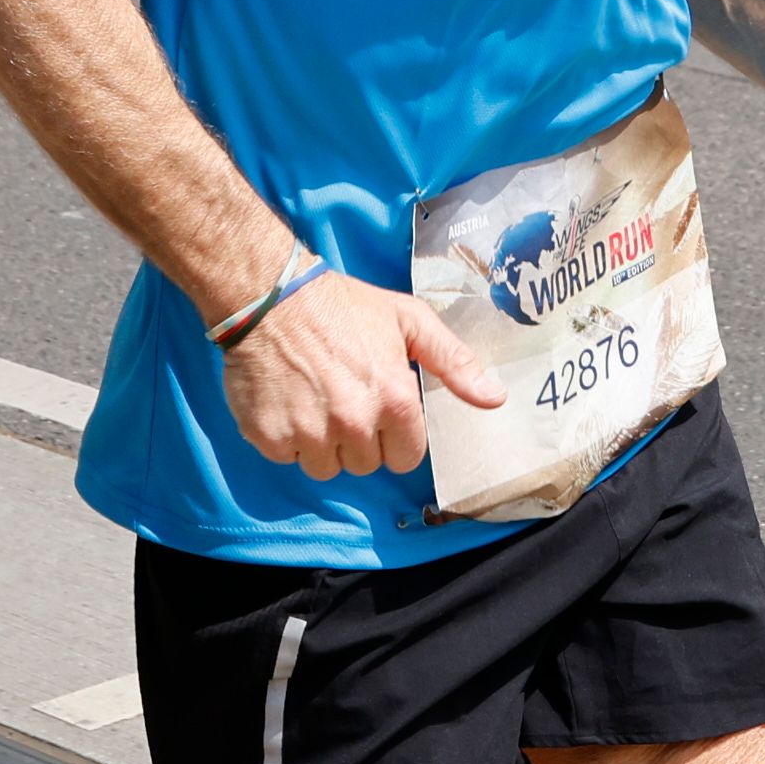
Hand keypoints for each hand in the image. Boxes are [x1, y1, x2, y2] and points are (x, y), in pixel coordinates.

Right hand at [220, 266, 505, 482]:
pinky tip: (286, 401)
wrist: (270, 295)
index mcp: (395, 401)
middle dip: (356, 438)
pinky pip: (286, 458)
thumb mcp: (408, 321)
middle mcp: (354, 423)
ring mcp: (309, 433)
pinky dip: (284, 437)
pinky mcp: (269, 436)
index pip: (405, 458)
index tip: (378, 410)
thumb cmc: (344, 306)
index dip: (393, 436)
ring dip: (320, 443)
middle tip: (341, 396)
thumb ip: (454, 363)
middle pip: (364, 464)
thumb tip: (495, 399)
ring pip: (324, 467)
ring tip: (312, 400)